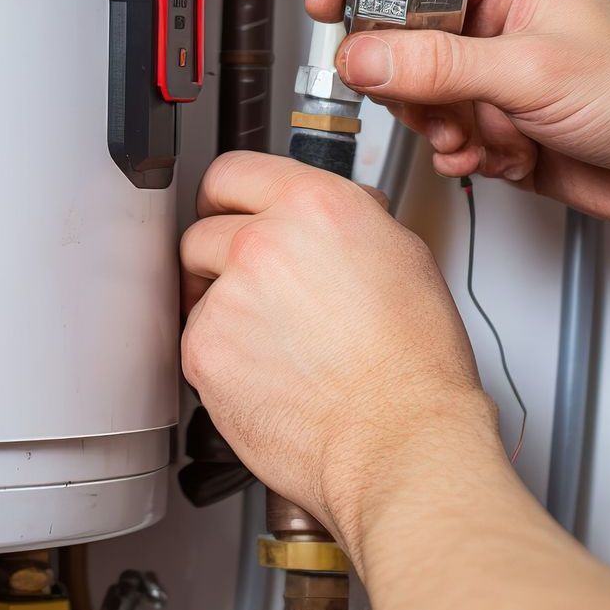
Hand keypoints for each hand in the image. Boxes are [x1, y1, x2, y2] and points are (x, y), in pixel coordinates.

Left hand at [180, 151, 505, 545]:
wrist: (398, 438)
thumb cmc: (413, 363)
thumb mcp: (400, 256)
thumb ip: (343, 224)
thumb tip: (320, 222)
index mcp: (314, 205)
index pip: (232, 172)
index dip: (228, 197)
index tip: (226, 211)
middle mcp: (263, 242)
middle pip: (202, 231)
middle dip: (221, 257)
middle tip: (256, 290)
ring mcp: (227, 297)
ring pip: (197, 290)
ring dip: (222, 309)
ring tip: (275, 342)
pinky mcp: (204, 351)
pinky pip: (196, 341)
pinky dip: (220, 356)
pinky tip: (267, 371)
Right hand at [309, 0, 609, 241]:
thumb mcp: (532, 70)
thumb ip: (439, 65)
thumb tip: (365, 56)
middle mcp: (494, 24)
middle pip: (401, 40)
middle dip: (410, 80)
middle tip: (427, 96)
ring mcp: (492, 78)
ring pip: (418, 97)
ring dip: (442, 125)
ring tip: (481, 134)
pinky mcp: (496, 127)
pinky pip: (442, 138)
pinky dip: (461, 154)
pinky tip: (495, 156)